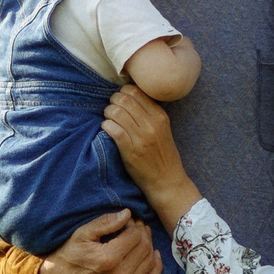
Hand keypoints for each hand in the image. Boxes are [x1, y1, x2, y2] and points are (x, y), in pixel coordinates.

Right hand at [35, 209, 161, 273]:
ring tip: (140, 239)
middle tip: (136, 227)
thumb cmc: (68, 254)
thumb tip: (128, 213)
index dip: (134, 224)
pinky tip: (152, 256)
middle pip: (145, 248)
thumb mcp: (82, 233)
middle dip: (143, 233)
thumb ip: (106, 222)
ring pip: (150, 263)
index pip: (136, 236)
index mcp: (108, 259)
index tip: (128, 221)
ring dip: (149, 247)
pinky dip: (155, 267)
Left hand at [101, 87, 201, 227]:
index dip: (122, 92)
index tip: (120, 100)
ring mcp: (141, 137)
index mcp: (160, 116)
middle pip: (124, 99)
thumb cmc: (163, 156)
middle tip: (111, 110)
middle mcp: (151, 124)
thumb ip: (149, 113)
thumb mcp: (163, 129)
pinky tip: (106, 129)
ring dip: (107, 113)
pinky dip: (106, 126)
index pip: (136, 91)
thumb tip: (127, 97)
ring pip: (116, 112)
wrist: (167, 182)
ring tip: (108, 119)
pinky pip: (113, 129)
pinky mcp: (130, 150)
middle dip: (113, 101)